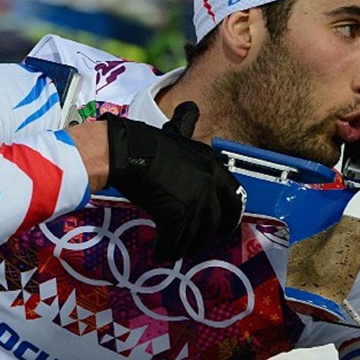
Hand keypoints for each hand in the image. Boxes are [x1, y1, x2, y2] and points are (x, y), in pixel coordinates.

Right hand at [102, 102, 243, 260]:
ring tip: (174, 248)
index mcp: (212, 165)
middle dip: (207, 235)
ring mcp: (195, 200)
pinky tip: (161, 251)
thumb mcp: (175, 133)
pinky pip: (176, 241)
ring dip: (185, 245)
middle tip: (197, 242)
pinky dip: (168, 249)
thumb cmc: (144, 142)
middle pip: (217, 221)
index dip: (231, 215)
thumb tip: (190, 107)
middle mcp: (209, 183)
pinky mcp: (177, 215)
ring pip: (197, 235)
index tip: (224, 226)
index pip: (235, 196)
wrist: (124, 150)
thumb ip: (186, 126)